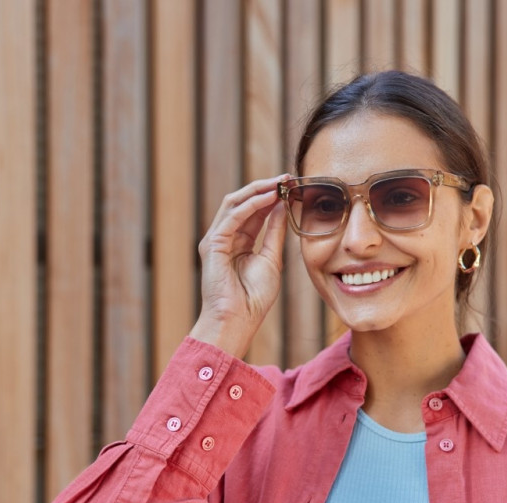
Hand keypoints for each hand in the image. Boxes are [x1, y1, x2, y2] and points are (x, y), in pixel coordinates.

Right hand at [189, 175, 288, 356]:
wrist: (238, 321)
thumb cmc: (254, 298)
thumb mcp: (271, 259)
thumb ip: (274, 232)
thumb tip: (282, 207)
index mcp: (239, 242)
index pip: (255, 211)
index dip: (272, 196)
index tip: (292, 185)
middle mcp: (225, 237)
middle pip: (243, 202)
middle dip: (265, 187)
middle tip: (287, 177)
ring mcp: (217, 240)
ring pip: (235, 203)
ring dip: (258, 190)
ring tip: (279, 182)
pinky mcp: (213, 244)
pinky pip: (232, 216)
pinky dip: (251, 204)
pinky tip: (269, 197)